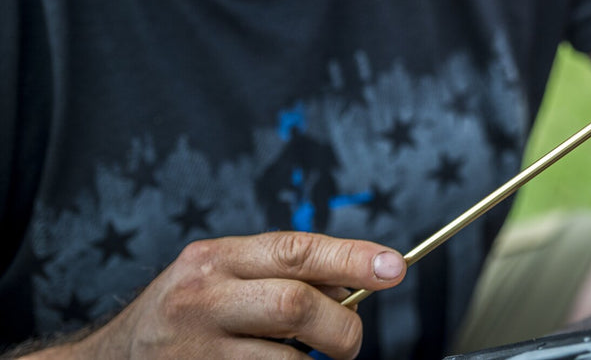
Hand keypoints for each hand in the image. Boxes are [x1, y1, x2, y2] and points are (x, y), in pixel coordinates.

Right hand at [67, 232, 403, 358]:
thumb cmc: (185, 314)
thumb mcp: (223, 276)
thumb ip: (282, 273)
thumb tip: (361, 280)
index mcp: (216, 259)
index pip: (297, 250)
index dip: (352, 257)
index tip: (395, 269)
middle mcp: (202, 299)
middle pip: (297, 305)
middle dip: (341, 327)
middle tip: (348, 341)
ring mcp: (194, 351)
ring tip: (294, 356)